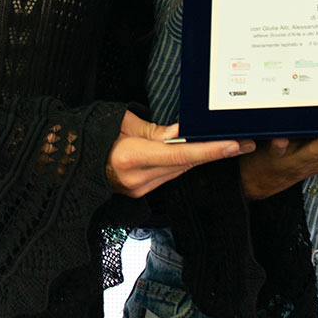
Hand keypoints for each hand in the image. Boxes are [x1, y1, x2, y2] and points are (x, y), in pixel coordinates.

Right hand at [105, 111, 253, 197]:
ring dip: (203, 158)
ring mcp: (138, 190)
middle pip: (185, 164)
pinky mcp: (140, 194)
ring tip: (229, 145)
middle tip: (244, 142)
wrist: (73, 164)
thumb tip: (181, 133)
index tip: (233, 145)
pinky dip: (185, 163)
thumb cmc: (94, 136)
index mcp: (130, 157)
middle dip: (215, 152)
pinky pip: (170, 176)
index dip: (208, 150)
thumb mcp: (122, 123)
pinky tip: (201, 153)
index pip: (178, 155)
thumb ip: (154, 131)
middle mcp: (136, 178)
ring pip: (180, 171)